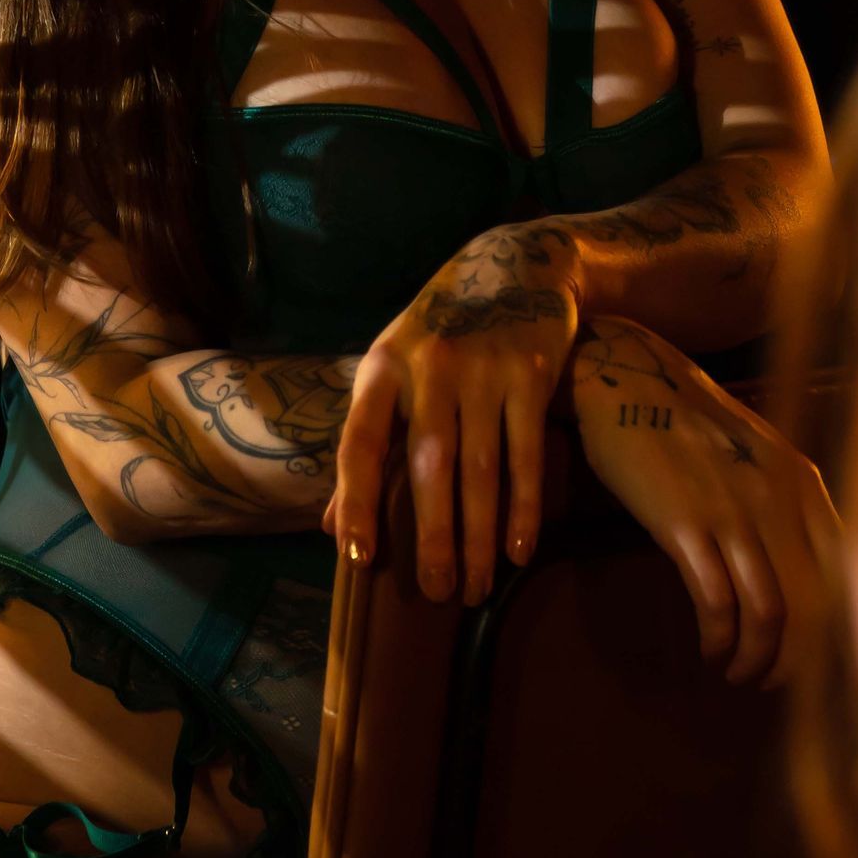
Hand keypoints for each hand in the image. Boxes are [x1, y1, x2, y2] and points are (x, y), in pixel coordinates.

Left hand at [318, 223, 581, 603]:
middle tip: (437, 594)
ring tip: (477, 588)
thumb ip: (366, 443)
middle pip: (428, 467)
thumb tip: (328, 528)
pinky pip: (526, 454)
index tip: (356, 559)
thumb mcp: (391, 372)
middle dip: (433, 538)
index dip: (354, 502)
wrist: (513, 263)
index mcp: (383, 369)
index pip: (359, 443)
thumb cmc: (439, 332)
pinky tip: (519, 550)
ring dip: (480, 536)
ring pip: (479, 469)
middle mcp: (430, 368)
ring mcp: (483, 369)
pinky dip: (524, 507)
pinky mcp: (529, 373)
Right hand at [570, 314, 840, 685]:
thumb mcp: (756, 455)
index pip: (847, 574)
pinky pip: (717, 603)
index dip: (838, 628)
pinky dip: (719, 640)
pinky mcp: (686, 524)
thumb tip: (805, 574)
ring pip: (770, 614)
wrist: (627, 378)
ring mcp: (734, 510)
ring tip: (739, 672)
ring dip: (758, 659)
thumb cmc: (689, 422)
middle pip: (814, 606)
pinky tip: (709, 649)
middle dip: (799, 660)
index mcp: (804, 481)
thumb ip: (786, 504)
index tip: (818, 656)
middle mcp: (780, 497)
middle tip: (775, 682)